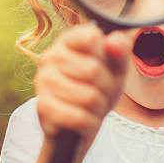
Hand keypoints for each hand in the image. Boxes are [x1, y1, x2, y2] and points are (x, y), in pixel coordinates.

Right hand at [34, 22, 132, 145]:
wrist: (78, 125)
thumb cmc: (99, 88)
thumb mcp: (117, 66)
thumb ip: (120, 49)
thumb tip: (112, 43)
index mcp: (69, 40)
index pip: (92, 37)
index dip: (109, 57)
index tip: (106, 65)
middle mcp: (52, 55)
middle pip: (93, 70)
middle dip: (108, 88)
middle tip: (103, 93)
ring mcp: (44, 81)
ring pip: (89, 96)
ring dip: (100, 108)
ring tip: (92, 107)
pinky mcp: (43, 107)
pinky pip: (79, 117)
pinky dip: (90, 123)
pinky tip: (85, 121)